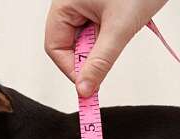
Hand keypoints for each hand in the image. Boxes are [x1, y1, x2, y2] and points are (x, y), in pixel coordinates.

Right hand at [45, 0, 167, 96]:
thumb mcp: (119, 27)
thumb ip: (100, 62)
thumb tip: (85, 88)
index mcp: (64, 5)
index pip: (55, 47)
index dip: (71, 69)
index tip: (88, 85)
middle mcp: (71, 4)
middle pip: (69, 45)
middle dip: (90, 56)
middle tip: (108, 60)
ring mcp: (85, 5)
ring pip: (86, 39)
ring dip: (102, 46)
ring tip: (122, 31)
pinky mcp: (100, 6)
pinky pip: (98, 30)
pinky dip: (110, 36)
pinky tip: (124, 26)